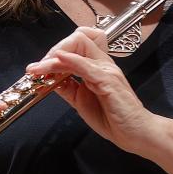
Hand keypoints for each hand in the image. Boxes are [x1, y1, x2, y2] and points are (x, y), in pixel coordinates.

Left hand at [26, 26, 158, 154]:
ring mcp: (107, 70)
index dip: (58, 50)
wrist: (135, 134)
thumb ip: (68, 88)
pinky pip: (86, 65)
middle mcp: (103, 64)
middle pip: (77, 39)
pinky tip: (56, 61)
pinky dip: (69, 60)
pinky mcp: (108, 81)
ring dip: (53, 57)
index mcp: (98, 66)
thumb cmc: (113, 119)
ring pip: (78, 49)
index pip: (77, 44)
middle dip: (53, 50)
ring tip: (37, 69)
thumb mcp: (82, 101)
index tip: (42, 66)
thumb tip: (49, 79)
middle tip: (37, 67)